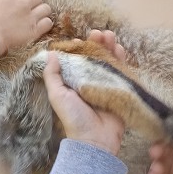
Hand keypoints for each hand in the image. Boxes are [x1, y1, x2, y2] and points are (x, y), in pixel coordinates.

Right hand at [0, 0, 52, 57]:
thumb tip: (8, 6)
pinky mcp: (34, 29)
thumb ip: (4, 2)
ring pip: (46, 8)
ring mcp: (30, 16)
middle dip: (35, 4)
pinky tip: (40, 28)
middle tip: (31, 12)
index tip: (21, 5)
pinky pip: (48, 23)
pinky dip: (45, 24)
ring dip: (42, 13)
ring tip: (38, 19)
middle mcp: (23, 3)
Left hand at [43, 30, 125, 155]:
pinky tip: (120, 48)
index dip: (79, 48)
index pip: (77, 60)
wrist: (95, 140)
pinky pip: (122, 72)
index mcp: (74, 81)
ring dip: (109, 47)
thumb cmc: (73, 117)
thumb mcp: (57, 95)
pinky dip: (122, 59)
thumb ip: (52, 75)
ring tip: (109, 35)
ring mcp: (106, 85)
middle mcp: (90, 81)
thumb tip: (50, 53)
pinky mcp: (120, 90)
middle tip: (97, 33)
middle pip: (94, 57)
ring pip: (109, 61)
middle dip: (96, 43)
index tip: (78, 40)